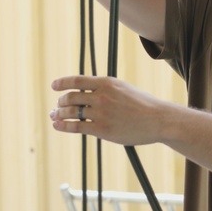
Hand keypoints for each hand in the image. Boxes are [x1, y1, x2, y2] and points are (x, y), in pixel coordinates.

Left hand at [50, 75, 172, 146]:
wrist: (157, 120)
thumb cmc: (142, 105)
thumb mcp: (123, 88)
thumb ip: (104, 89)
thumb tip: (85, 92)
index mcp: (106, 83)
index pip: (76, 81)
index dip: (62, 83)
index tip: (54, 86)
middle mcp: (101, 96)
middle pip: (71, 97)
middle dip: (60, 102)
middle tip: (56, 106)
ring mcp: (101, 113)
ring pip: (71, 112)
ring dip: (59, 114)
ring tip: (54, 116)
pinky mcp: (102, 129)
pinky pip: (76, 127)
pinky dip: (64, 126)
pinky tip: (58, 125)